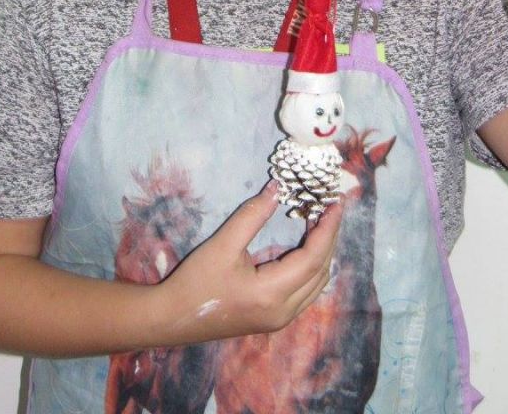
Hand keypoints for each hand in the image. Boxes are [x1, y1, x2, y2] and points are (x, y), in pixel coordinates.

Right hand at [156, 182, 341, 343]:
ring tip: (320, 222)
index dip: (328, 229)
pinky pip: (305, 292)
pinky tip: (304, 246)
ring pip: (315, 285)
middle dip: (329, 238)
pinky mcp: (273, 320)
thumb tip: (278, 188)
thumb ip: (253, 215)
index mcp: (272, 294)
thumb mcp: (223, 243)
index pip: (313, 257)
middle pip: (320, 272)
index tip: (335, 203)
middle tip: (331, 208)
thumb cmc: (196, 281)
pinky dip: (311, 267)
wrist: (172, 319)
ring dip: (322, 254)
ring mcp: (280, 319)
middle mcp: (283, 312)